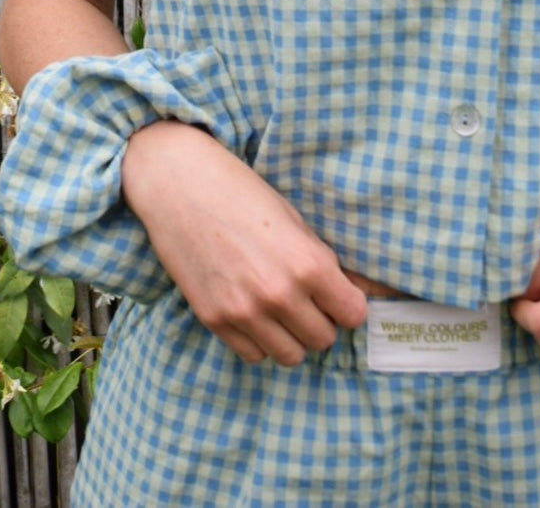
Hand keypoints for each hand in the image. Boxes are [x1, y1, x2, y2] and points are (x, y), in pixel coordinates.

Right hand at [121, 121, 367, 365]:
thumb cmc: (241, 192)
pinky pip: (253, 355)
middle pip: (323, 340)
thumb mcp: (294, 219)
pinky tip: (252, 312)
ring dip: (291, 336)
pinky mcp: (213, 320)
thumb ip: (324, 261)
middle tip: (307, 299)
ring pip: (290, 356)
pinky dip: (259, 340)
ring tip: (279, 308)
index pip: (353, 314)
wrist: (178, 183)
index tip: (339, 296)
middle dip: (321, 321)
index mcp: (306, 262)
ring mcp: (243, 312)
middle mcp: (278, 294)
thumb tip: (360, 292)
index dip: (348, 304)